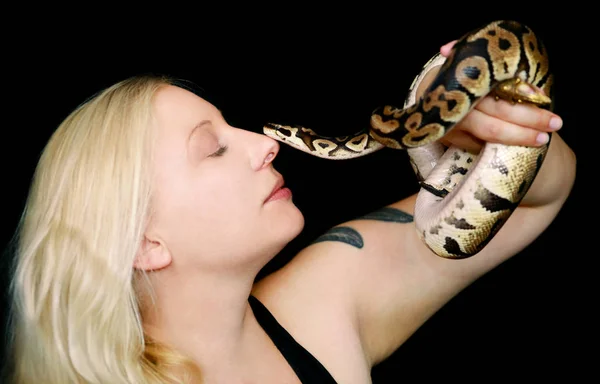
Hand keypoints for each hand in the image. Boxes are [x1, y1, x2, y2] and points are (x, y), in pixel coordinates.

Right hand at [437, 40, 562, 151]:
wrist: (428, 96)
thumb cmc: (459, 79)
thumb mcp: (468, 64)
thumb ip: (485, 59)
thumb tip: (480, 59)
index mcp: (467, 78)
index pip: (499, 86)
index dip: (523, 93)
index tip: (544, 97)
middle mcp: (458, 99)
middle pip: (499, 111)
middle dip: (530, 118)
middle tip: (555, 123)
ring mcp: (452, 120)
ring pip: (491, 131)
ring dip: (519, 135)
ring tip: (543, 138)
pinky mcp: (449, 137)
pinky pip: (479, 144)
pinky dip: (501, 145)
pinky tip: (520, 145)